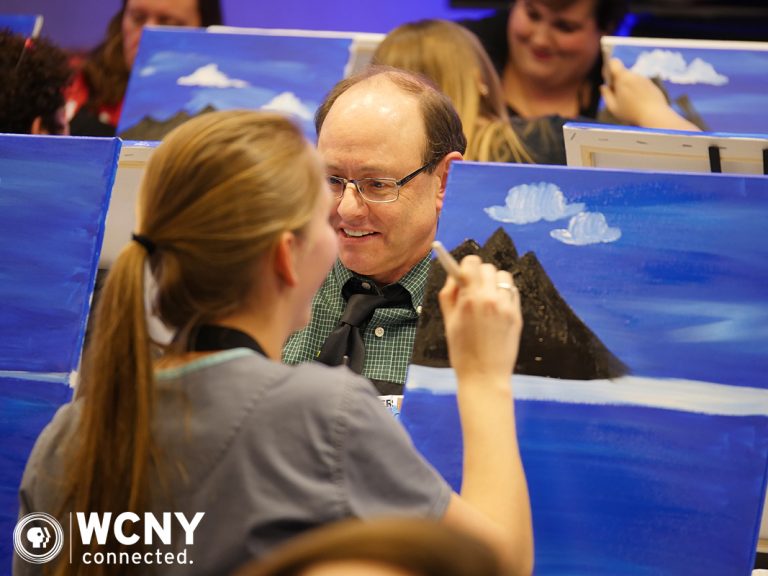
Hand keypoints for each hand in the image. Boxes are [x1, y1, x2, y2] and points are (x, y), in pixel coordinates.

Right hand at [438, 255, 521, 383]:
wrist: (484, 376)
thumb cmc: (461, 351)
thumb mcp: (448, 321)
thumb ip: (449, 294)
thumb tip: (454, 275)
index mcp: (469, 299)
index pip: (471, 263)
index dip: (466, 265)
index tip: (463, 273)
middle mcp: (489, 298)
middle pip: (488, 267)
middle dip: (479, 274)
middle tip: (474, 289)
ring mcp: (506, 306)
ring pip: (503, 276)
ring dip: (494, 281)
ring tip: (488, 297)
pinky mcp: (517, 315)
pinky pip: (512, 292)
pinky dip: (504, 293)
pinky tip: (497, 307)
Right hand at [600, 58, 699, 130]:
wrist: (654, 115)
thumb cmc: (631, 112)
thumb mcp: (613, 107)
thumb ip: (606, 95)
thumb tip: (603, 87)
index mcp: (622, 78)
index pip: (613, 63)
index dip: (609, 67)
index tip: (608, 79)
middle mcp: (634, 75)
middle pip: (623, 73)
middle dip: (619, 82)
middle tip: (618, 96)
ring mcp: (644, 79)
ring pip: (632, 80)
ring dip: (629, 87)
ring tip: (630, 103)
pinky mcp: (651, 85)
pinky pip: (641, 85)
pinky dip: (638, 92)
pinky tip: (639, 104)